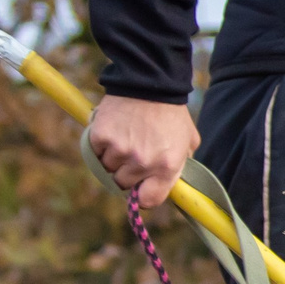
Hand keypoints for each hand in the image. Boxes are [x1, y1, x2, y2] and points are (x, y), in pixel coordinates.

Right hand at [89, 93, 199, 210]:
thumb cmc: (171, 114)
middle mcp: (142, 162)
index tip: (140, 190)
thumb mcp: (188, 141)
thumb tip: (169, 186)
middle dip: (127, 173)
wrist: (150, 83)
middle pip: (123, 184)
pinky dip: (102, 145)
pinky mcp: (101, 137)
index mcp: (167, 166)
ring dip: (114, 158)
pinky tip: (115, 130)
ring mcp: (120, 150)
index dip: (143, 197)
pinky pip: (96, 153)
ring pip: (108, 168)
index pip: (149, 200)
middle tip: (134, 154)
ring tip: (127, 137)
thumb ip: (180, 165)